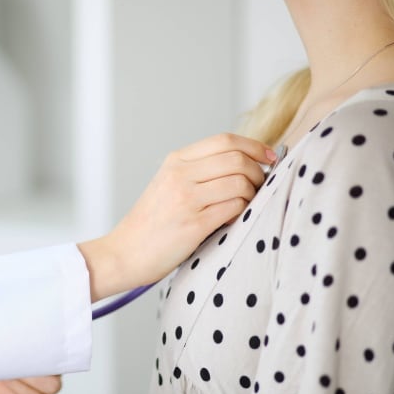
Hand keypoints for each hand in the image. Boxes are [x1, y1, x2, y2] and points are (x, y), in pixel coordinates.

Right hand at [79, 133, 274, 300]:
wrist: (124, 253)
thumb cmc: (151, 224)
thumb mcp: (168, 184)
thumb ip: (199, 171)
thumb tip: (246, 162)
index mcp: (175, 162)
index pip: (224, 140)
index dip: (254, 146)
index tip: (269, 157)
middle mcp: (179, 175)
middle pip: (237, 159)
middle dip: (258, 172)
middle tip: (260, 186)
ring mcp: (186, 199)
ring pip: (240, 183)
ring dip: (251, 195)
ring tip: (243, 206)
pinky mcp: (193, 224)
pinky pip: (234, 208)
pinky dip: (241, 212)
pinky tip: (230, 220)